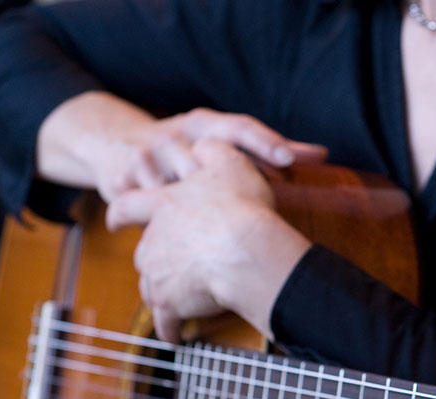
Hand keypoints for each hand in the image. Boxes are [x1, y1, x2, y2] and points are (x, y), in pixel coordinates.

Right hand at [37, 91, 327, 200]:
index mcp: (203, 122)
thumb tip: (322, 155)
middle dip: (229, 179)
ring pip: (174, 183)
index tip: (291, 159)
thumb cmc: (182, 147)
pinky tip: (171, 239)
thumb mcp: (215, 142)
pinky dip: (157, 221)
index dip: (265, 142)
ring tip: (217, 227)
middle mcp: (174, 134)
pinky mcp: (122, 179)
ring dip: (192, 206)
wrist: (114, 142)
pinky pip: (142, 205)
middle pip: (206, 154)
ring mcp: (146, 156)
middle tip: (258, 203)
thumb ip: (263, 151)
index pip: (239, 127)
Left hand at [105, 139, 311, 342]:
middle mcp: (152, 240)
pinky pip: (166, 322)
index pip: (127, 206)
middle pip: (143, 253)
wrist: (246, 251)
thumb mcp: (229, 162)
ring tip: (183, 303)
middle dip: (155, 261)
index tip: (112, 221)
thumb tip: (204, 143)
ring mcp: (158, 273)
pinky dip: (170, 329)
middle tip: (173, 268)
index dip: (120, 214)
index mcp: (162, 205)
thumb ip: (212, 150)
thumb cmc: (242, 207)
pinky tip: (177, 336)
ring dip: (164, 293)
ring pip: (152, 286)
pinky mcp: (169, 303)